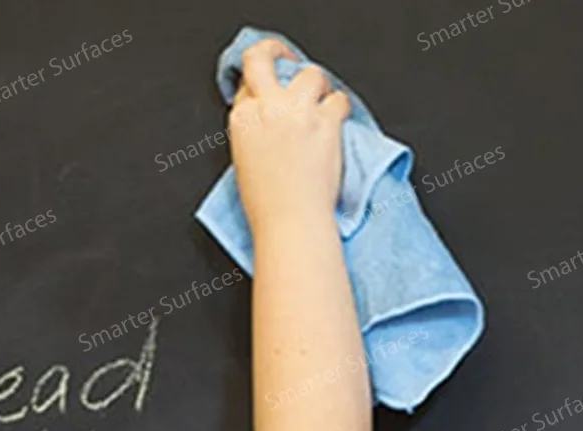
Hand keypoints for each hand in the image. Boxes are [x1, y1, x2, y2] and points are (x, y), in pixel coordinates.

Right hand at [228, 39, 350, 236]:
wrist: (291, 224)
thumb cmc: (269, 207)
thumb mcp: (245, 164)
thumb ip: (254, 132)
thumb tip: (270, 119)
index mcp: (242, 121)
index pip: (249, 83)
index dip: (262, 87)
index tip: (272, 93)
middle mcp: (267, 109)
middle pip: (264, 57)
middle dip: (276, 53)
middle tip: (288, 61)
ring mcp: (298, 113)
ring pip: (311, 73)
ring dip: (317, 87)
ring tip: (319, 105)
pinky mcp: (326, 122)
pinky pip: (339, 99)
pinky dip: (340, 109)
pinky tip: (336, 124)